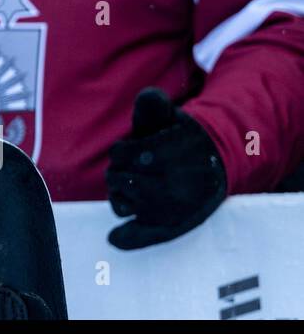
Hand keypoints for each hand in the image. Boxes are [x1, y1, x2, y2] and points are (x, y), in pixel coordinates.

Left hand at [107, 88, 226, 249]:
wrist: (218, 164)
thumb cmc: (182, 137)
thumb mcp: (170, 116)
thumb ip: (154, 104)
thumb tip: (149, 95)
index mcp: (170, 155)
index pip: (121, 153)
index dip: (123, 150)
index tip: (135, 149)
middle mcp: (173, 186)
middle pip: (116, 177)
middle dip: (120, 170)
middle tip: (139, 167)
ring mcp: (172, 209)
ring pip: (120, 203)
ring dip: (120, 192)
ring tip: (138, 183)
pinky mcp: (173, 226)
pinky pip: (144, 235)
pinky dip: (129, 238)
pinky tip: (116, 239)